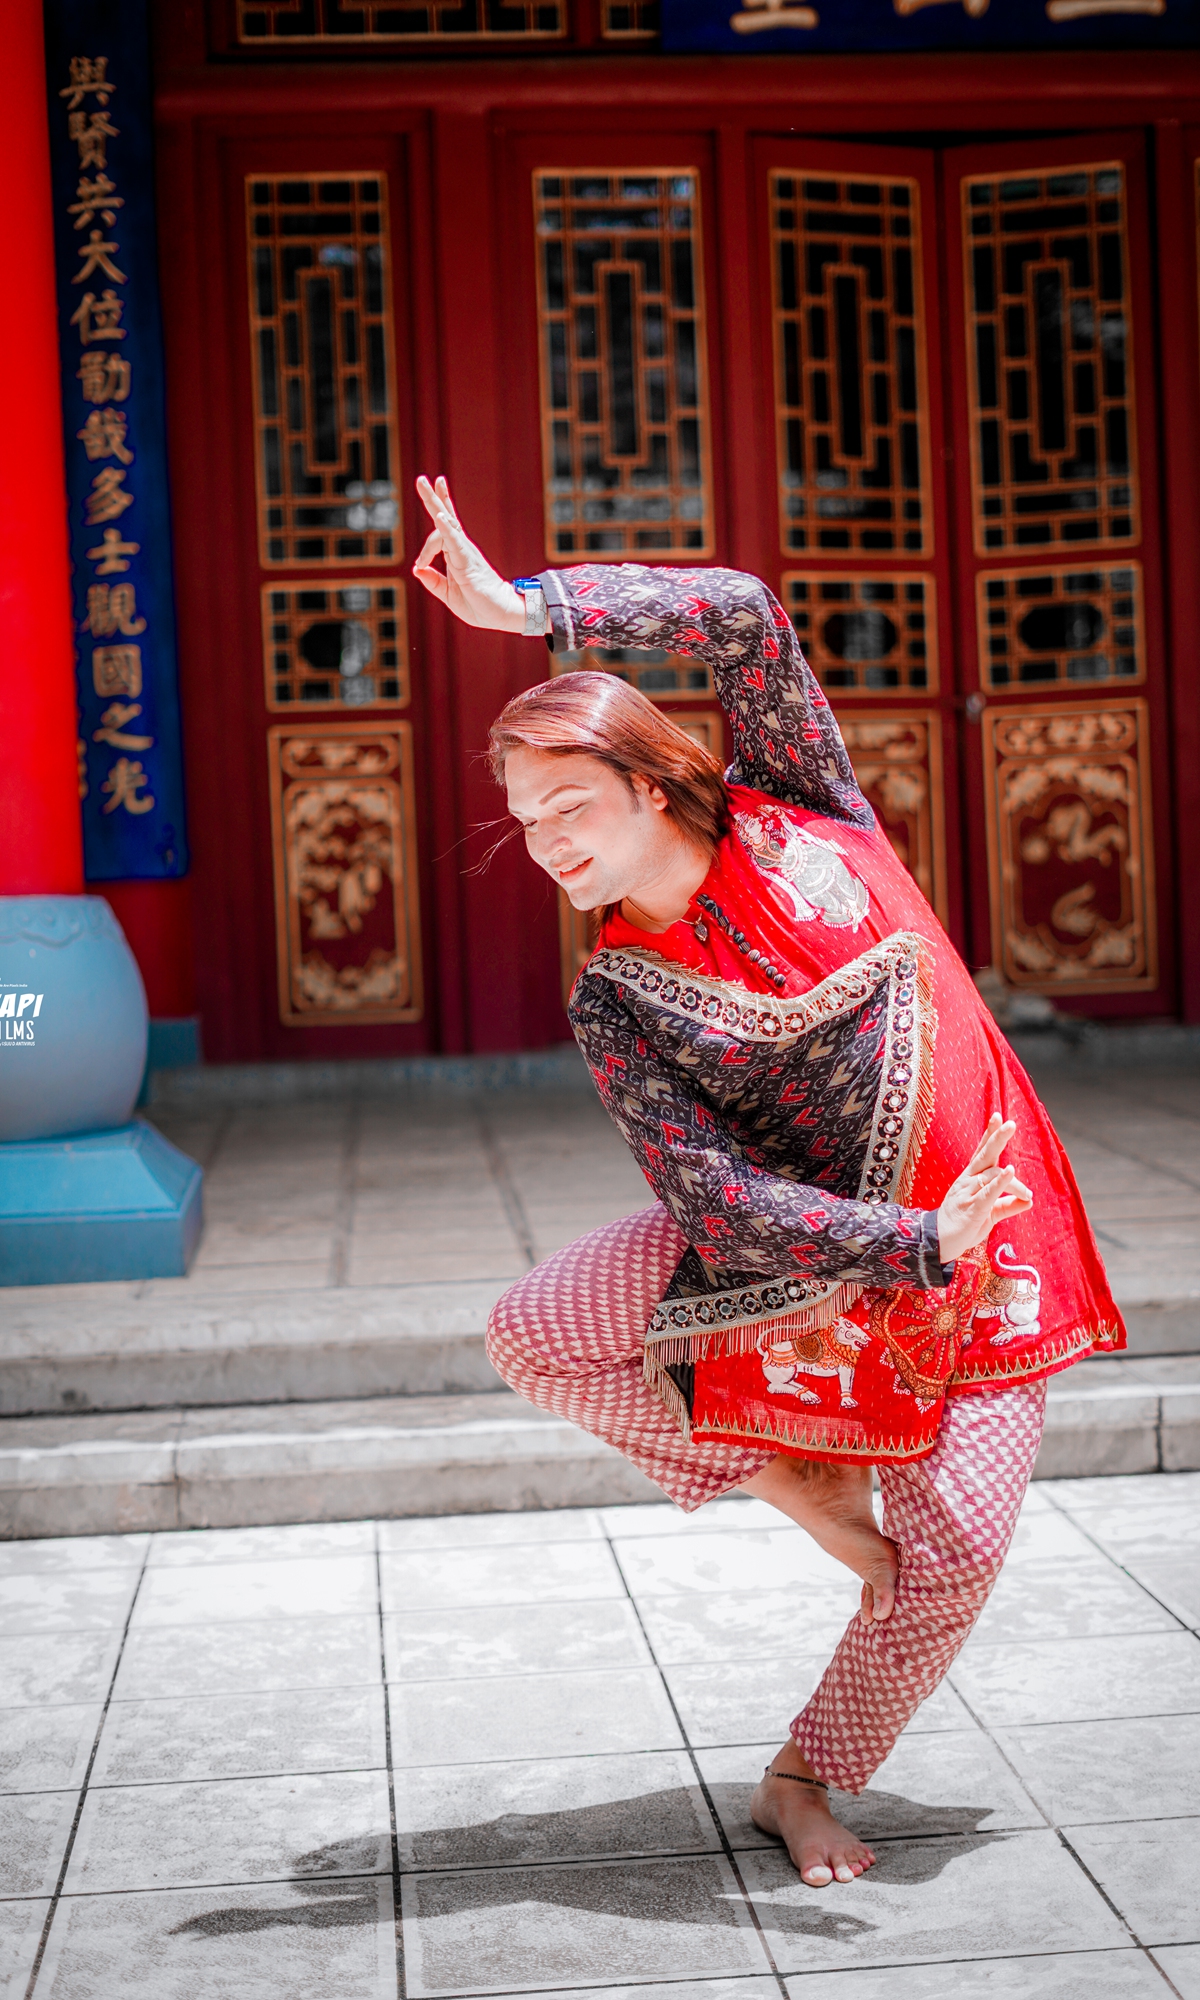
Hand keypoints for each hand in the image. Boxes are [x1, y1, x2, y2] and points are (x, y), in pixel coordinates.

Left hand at [411, 474, 529, 632]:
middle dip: (433, 497)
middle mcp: (461, 548)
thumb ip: (433, 581)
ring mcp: (465, 552)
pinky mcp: (468, 562)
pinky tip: (439, 515)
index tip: (420, 566)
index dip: (424, 549)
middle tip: (422, 478)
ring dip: (436, 503)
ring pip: (448, 523)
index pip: (440, 534)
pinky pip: (455, 541)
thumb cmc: (480, 605)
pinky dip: (446, 528)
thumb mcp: (449, 595)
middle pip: (445, 517)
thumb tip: (416, 570)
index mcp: (456, 554)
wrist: (503, 615)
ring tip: (426, 482)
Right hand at [936, 1113, 1032, 1263]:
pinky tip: (1011, 1171)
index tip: (999, 1117)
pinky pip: (988, 1192)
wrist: (938, 1244)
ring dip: (1013, 1181)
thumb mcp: (989, 1214)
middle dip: (997, 1138)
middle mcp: (968, 1181)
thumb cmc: (963, 1226)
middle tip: (1010, 1123)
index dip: (990, 1135)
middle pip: (984, 1155)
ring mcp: (968, 1192)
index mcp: (971, 1179)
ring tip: (1027, 1193)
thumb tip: (1029, 1201)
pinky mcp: (971, 1207)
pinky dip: (1000, 1181)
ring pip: (992, 1174)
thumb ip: (1007, 1206)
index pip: (981, 1152)